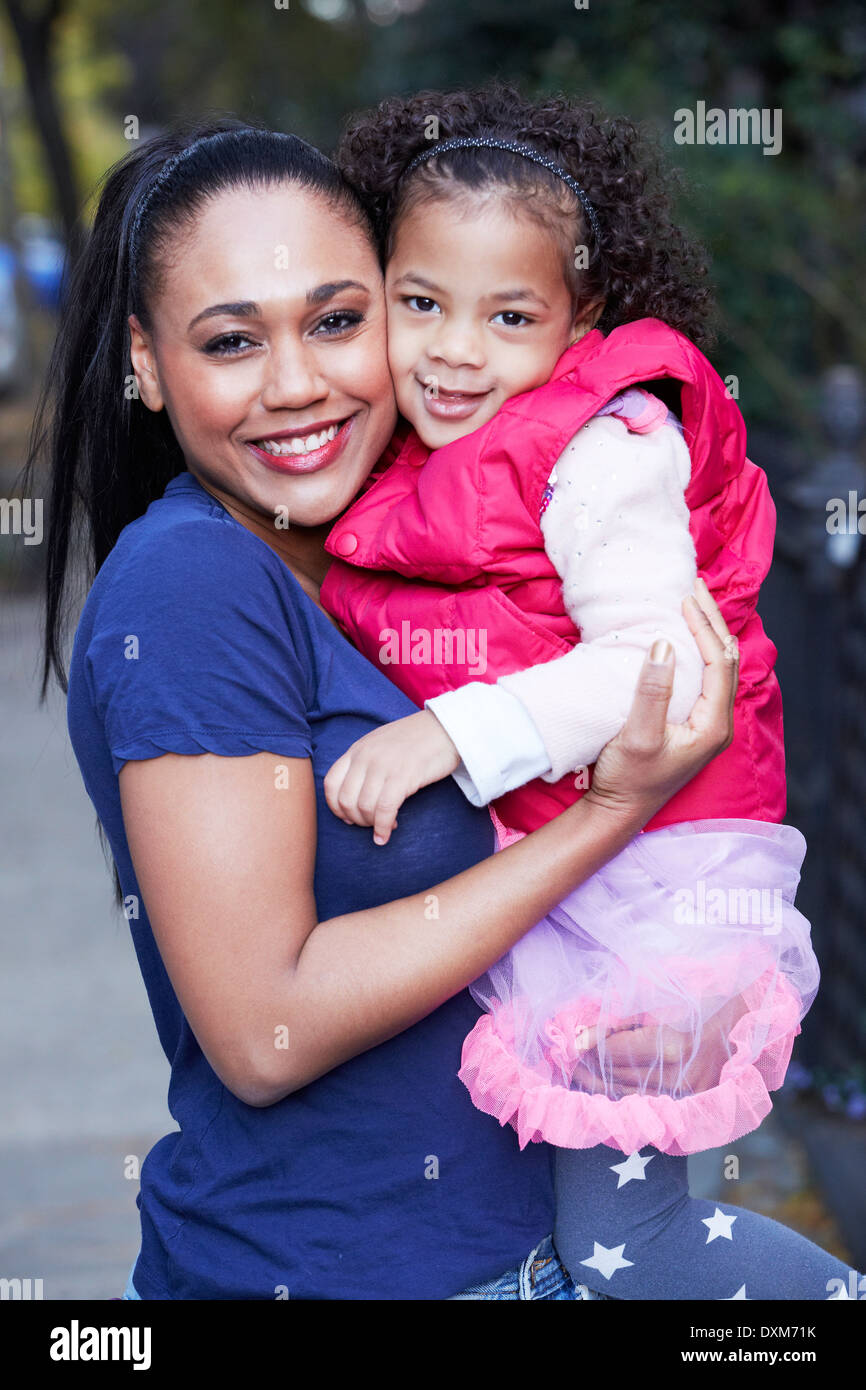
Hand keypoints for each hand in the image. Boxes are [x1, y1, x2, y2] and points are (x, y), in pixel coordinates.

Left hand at [323, 709, 460, 844]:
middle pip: (346, 800)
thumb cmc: (416, 739)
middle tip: (370, 825)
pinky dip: (383, 827)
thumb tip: (356, 793)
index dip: (335, 807)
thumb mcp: (380, 744)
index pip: (331, 783)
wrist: (446, 727)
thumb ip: (364, 762)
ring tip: (385, 826)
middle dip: (356, 820)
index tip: (348, 817)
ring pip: (364, 807)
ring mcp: (383, 766)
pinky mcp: (403, 776)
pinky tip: (386, 834)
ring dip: (371, 825)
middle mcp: (366, 757)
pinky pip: (385, 809)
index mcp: (357, 749)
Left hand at [570, 995, 747, 1097]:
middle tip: (566, 1061)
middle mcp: (676, 1077)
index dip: (592, 1046)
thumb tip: (585, 1034)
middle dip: (589, 1067)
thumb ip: (623, 1021)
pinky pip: (645, 1102)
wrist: (739, 1034)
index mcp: (672, 1047)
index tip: (571, 1042)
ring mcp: (683, 1096)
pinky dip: (621, 1095)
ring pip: (629, 1093)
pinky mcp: (686, 1106)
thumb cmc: (699, 1010)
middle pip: (620, 1075)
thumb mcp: (660, 1008)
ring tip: (576, 1075)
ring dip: (599, 1085)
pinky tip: (602, 1089)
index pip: (618, 1050)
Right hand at [584, 578, 737, 828]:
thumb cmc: (627, 779)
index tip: (685, 598)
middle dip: (712, 621)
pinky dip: (696, 649)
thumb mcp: (637, 735)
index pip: (719, 662)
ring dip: (707, 632)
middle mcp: (716, 722)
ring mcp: (704, 724)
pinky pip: (702, 677)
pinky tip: (681, 637)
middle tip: (695, 587)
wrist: (616, 812)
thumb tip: (665, 645)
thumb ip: (652, 692)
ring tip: (693, 602)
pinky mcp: (689, 724)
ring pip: (716, 667)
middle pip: (725, 660)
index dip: (705, 627)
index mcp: (712, 724)